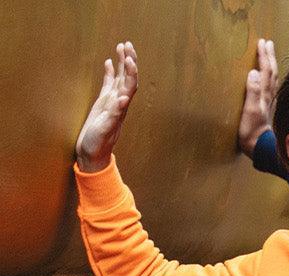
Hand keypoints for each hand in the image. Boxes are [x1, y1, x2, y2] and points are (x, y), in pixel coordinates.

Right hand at [76, 42, 137, 172]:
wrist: (94, 155)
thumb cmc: (98, 145)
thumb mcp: (105, 130)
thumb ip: (114, 115)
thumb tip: (122, 99)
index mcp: (120, 108)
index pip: (129, 86)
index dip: (131, 72)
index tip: (129, 58)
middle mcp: (118, 103)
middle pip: (128, 79)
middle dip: (129, 61)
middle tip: (128, 44)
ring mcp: (111, 103)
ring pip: (119, 79)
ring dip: (122, 63)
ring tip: (122, 46)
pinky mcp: (103, 104)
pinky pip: (109, 84)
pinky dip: (110, 72)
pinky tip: (109, 62)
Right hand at [238, 38, 277, 156]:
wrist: (259, 148)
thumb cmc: (252, 131)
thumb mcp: (250, 110)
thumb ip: (252, 91)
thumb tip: (254, 72)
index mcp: (264, 95)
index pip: (265, 71)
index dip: (264, 56)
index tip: (262, 42)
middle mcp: (268, 97)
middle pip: (272, 73)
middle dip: (269, 57)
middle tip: (268, 43)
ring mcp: (268, 103)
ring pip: (272, 80)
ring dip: (271, 65)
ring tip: (269, 55)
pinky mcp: (266, 109)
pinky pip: (270, 88)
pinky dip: (270, 78)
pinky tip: (268, 78)